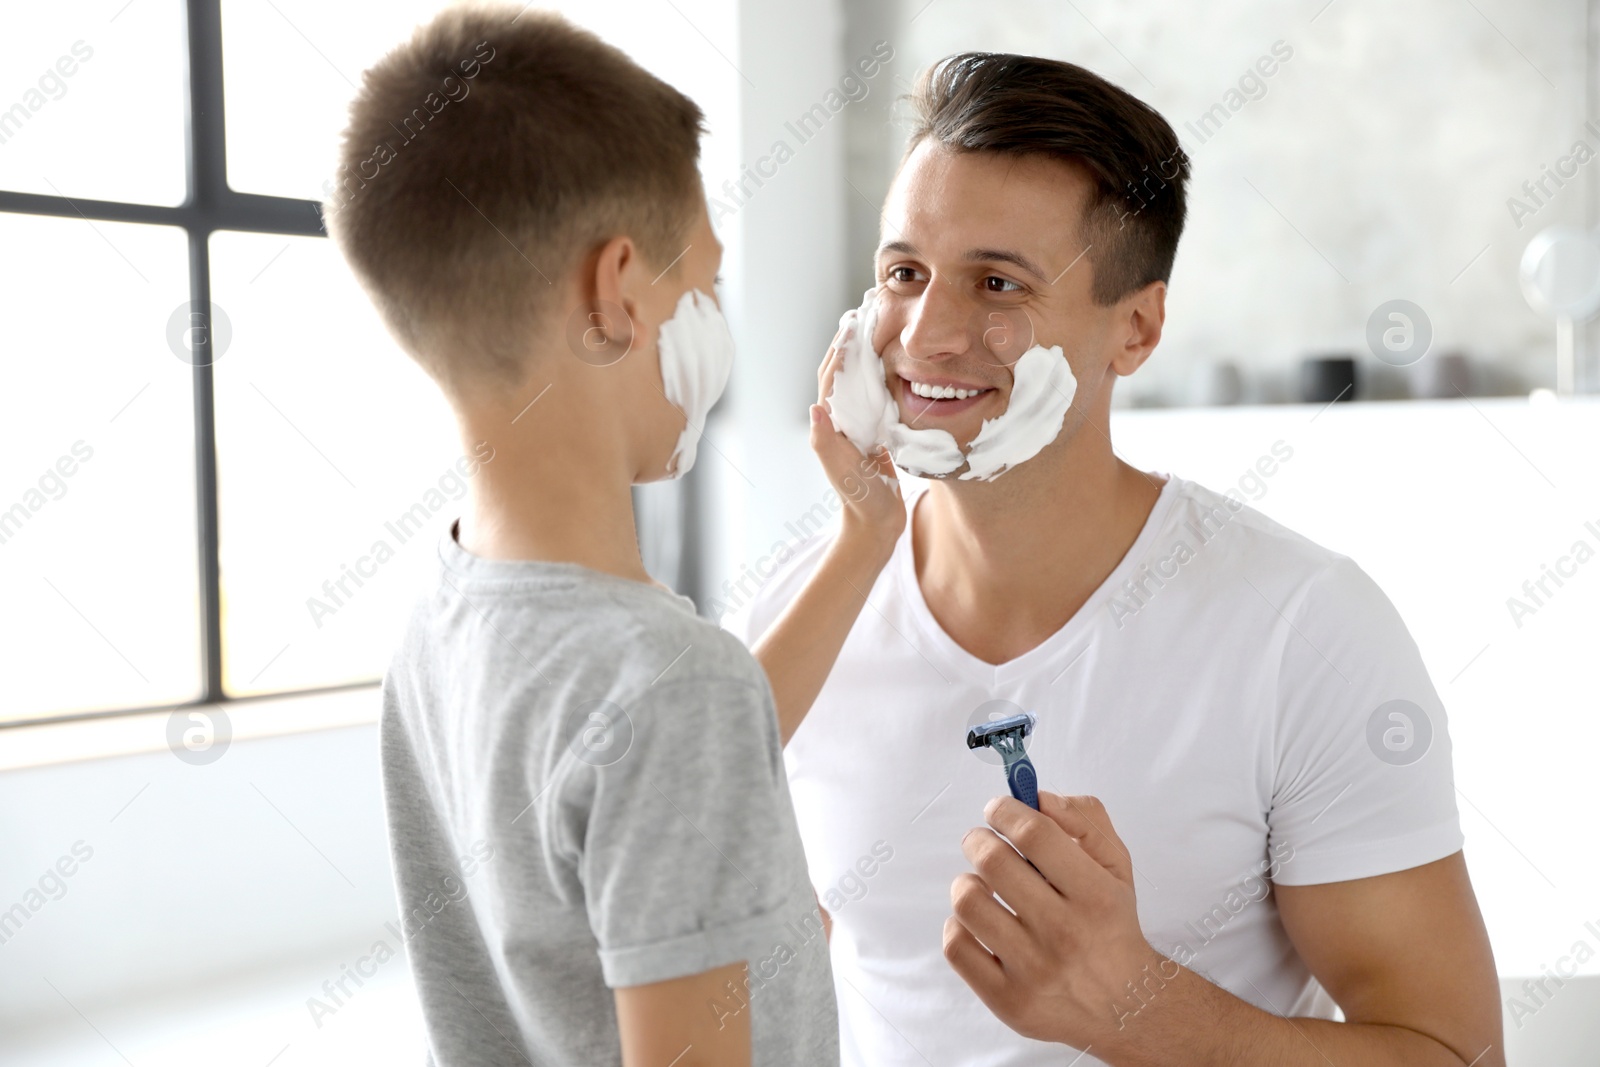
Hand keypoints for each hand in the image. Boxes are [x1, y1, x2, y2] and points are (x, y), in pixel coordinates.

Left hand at [811, 320, 902, 556]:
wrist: (876, 522)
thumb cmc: (858, 497)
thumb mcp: (841, 469)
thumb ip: (826, 440)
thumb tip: (815, 408)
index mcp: (830, 424)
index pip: (831, 378)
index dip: (839, 350)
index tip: (852, 324)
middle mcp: (841, 422)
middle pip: (842, 375)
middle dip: (848, 345)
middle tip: (862, 316)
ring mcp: (857, 427)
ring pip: (859, 383)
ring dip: (864, 357)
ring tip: (876, 332)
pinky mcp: (874, 434)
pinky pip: (876, 399)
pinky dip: (881, 378)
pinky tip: (894, 365)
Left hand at [943, 792, 1170, 1051]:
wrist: (1126, 1004)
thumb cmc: (1112, 925)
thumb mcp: (1116, 867)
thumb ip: (1083, 821)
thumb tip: (1037, 797)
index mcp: (1096, 895)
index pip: (1034, 834)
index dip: (1005, 810)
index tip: (998, 810)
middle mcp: (1065, 933)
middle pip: (993, 861)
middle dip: (979, 839)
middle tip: (984, 843)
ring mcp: (1034, 970)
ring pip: (968, 901)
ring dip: (967, 883)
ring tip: (984, 886)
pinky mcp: (1007, 1000)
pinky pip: (956, 947)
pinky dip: (958, 926)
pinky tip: (979, 924)